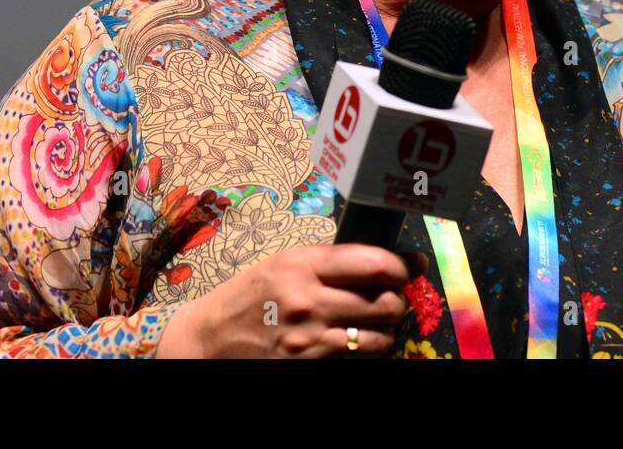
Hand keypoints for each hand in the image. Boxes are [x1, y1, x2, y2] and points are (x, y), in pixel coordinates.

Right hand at [157, 244, 428, 357]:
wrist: (210, 338)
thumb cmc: (250, 295)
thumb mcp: (284, 263)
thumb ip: (329, 260)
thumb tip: (383, 258)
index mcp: (303, 264)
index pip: (374, 263)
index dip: (403, 265)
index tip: (412, 265)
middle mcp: (309, 299)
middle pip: (386, 301)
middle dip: (397, 299)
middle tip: (392, 296)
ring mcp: (310, 337)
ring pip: (381, 335)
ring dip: (387, 329)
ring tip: (377, 321)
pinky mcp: (310, 363)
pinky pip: (361, 357)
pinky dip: (370, 350)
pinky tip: (361, 341)